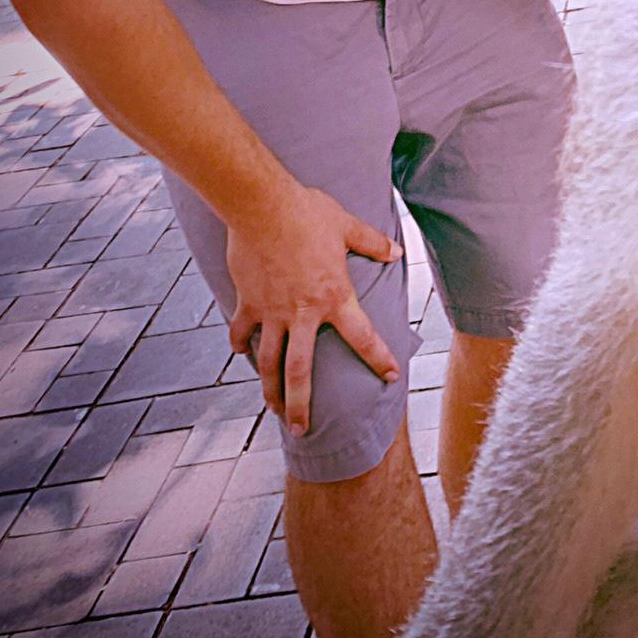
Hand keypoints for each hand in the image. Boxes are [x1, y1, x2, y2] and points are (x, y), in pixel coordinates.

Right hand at [224, 184, 403, 434]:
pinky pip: (242, 333)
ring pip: (268, 363)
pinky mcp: (247, 303)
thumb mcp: (347, 225)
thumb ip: (372, 242)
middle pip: (301, 373)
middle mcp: (302, 313)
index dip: (378, 358)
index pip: (363, 336)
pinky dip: (242, 346)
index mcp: (334, 296)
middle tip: (303, 432)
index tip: (390, 378)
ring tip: (274, 410)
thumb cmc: (307, 211)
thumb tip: (396, 251)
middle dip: (302, 406)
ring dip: (270, 391)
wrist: (261, 205)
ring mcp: (271, 312)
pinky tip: (243, 354)